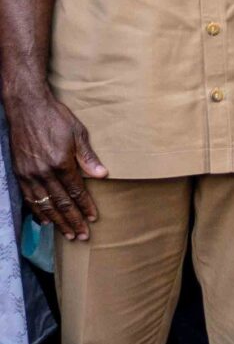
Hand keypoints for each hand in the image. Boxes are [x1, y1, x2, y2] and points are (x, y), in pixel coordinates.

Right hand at [5, 85, 106, 238]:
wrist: (27, 107)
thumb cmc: (55, 117)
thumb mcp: (78, 133)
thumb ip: (88, 157)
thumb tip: (103, 175)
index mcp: (61, 163)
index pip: (76, 191)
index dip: (85, 206)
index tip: (93, 219)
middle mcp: (43, 172)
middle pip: (60, 202)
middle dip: (72, 220)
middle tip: (81, 236)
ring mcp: (29, 174)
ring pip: (44, 204)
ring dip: (56, 220)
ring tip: (67, 234)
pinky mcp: (19, 172)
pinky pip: (29, 198)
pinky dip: (37, 211)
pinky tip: (44, 221)